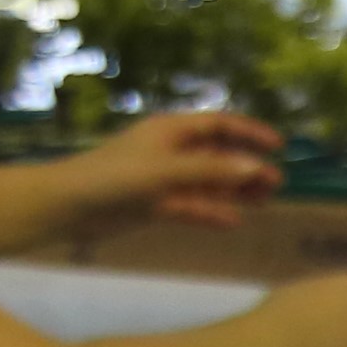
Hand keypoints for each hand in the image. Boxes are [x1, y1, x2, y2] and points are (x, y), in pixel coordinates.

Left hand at [58, 110, 282, 234]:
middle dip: (246, 166)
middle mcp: (170, 152)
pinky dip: (213, 212)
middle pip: (218, 154)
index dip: (248, 132)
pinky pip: (194, 205)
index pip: (218, 124)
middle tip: (275, 183)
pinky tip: (234, 222)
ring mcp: (164, 179)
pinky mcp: (157, 204)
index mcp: (169, 132)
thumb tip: (257, 168)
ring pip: (210, 182)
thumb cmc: (113, 178)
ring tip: (263, 203)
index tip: (278, 146)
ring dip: (235, 190)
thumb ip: (212, 170)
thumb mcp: (165, 171)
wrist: (68, 206)